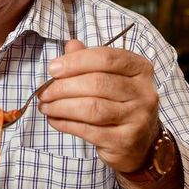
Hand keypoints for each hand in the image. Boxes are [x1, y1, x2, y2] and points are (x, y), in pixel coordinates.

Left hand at [38, 39, 159, 173]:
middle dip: (64, 87)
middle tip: (44, 92)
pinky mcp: (125, 140)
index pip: (107, 58)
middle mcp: (144, 92)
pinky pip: (88, 130)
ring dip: (61, 106)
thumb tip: (70, 45)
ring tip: (45, 106)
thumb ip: (90, 60)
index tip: (53, 69)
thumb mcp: (109, 77)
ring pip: (92, 108)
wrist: (139, 143)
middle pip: (97, 83)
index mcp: (140, 69)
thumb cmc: (119, 103)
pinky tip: (54, 119)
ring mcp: (137, 118)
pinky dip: (66, 123)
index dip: (76, 61)